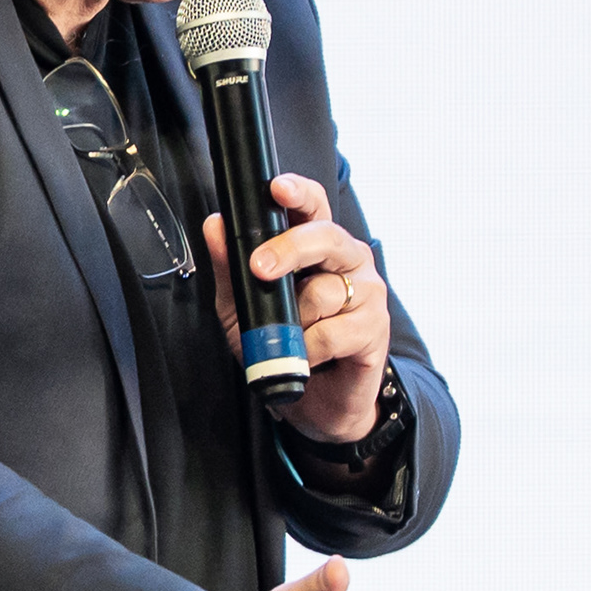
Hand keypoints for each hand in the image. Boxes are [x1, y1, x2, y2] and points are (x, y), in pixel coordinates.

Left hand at [201, 172, 388, 445]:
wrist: (312, 401)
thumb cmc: (282, 344)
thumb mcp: (242, 306)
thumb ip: (230, 267)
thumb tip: (215, 226)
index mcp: (317, 245)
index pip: (313, 206)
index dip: (298, 192)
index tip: (278, 189)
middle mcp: (347, 259)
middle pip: (325, 237)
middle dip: (289, 250)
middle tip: (260, 270)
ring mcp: (367, 291)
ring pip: (325, 292)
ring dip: (296, 321)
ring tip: (291, 338)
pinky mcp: (376, 328)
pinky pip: (335, 331)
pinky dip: (311, 348)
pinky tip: (310, 355)